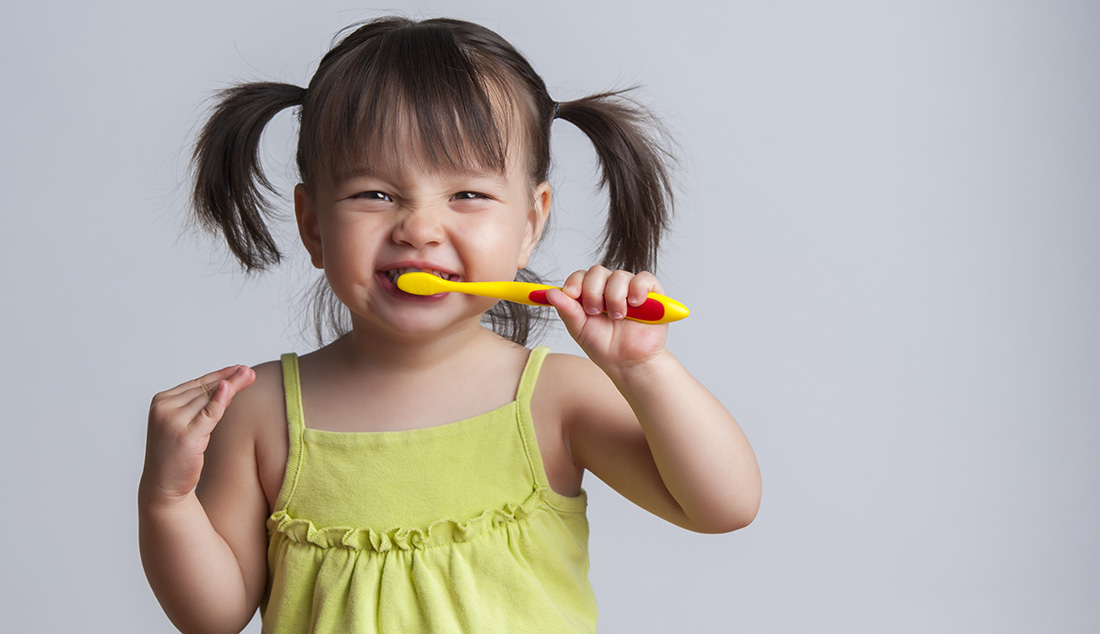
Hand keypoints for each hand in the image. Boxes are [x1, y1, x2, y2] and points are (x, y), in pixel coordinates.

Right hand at [141, 365, 254, 504]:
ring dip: (231, 386)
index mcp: (161, 401)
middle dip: (229, 379)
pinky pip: (208, 414)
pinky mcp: (185, 435)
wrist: (163, 486)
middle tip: (249, 371)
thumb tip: (228, 385)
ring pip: (208, 399)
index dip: (220, 375)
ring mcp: (173, 421)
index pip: (196, 384)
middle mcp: (164, 408)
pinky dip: (220, 400)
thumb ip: (203, 405)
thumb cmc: (177, 455)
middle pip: (204, 389)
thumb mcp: (188, 424)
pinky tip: (230, 388)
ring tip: (249, 376)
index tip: (239, 369)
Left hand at [546, 266, 669, 373]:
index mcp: (591, 294)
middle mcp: (610, 288)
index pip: (580, 276)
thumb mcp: (579, 329)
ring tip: (617, 317)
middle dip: (593, 291)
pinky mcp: (652, 293)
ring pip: (619, 275)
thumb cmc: (604, 347)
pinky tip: (634, 304)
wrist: (628, 363)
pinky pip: (644, 279)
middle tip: (595, 312)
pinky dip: (638, 289)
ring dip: (615, 297)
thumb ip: (566, 310)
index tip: (571, 295)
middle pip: (597, 271)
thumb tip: (550, 292)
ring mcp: (630, 289)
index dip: (574, 282)